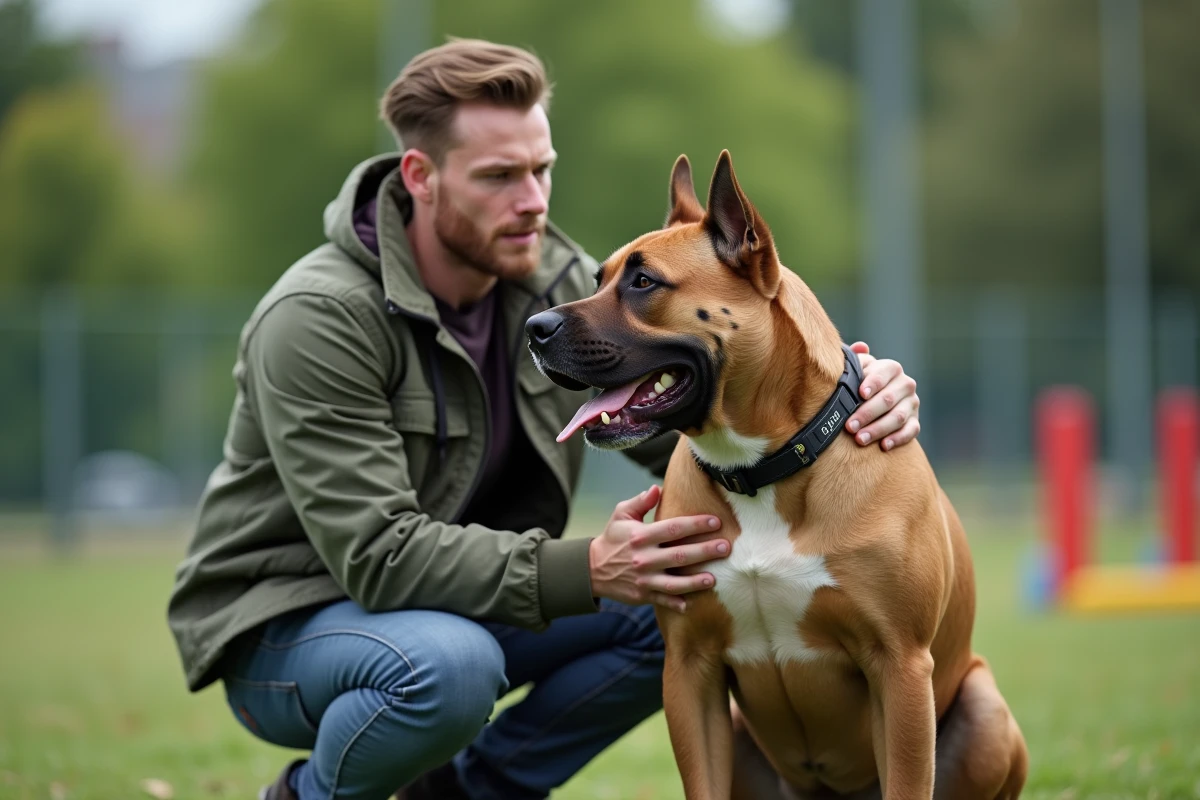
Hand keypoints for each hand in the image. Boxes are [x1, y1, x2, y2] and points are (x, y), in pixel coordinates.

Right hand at [589, 485, 729, 612]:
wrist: (592, 569)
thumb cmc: (613, 538)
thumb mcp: (621, 514)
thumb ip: (640, 501)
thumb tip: (658, 489)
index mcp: (641, 535)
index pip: (673, 528)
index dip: (696, 524)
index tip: (715, 521)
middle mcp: (643, 558)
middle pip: (679, 555)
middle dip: (704, 551)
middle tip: (725, 547)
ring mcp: (644, 579)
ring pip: (674, 582)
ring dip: (695, 582)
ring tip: (713, 579)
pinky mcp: (642, 595)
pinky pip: (662, 601)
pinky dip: (676, 604)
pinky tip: (691, 604)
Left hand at [846, 341, 920, 451]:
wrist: (874, 399)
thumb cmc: (859, 382)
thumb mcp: (857, 368)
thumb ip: (855, 358)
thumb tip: (860, 347)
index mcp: (891, 368)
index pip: (883, 374)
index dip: (872, 383)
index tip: (860, 394)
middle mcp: (905, 384)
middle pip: (888, 399)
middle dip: (867, 414)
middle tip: (849, 426)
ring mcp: (912, 404)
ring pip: (898, 417)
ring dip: (878, 429)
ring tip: (859, 439)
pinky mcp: (915, 421)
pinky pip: (911, 431)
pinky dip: (898, 439)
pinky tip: (884, 446)